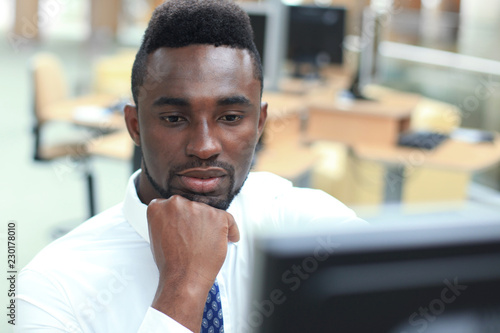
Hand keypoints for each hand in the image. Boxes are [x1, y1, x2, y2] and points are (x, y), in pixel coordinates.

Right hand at [147, 195, 238, 331]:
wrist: (184, 278)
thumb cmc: (171, 263)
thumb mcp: (158, 235)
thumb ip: (166, 220)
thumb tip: (177, 218)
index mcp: (160, 207)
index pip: (176, 204)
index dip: (183, 217)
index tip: (187, 225)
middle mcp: (178, 203)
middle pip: (193, 206)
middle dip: (197, 220)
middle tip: (196, 237)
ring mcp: (198, 209)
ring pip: (210, 213)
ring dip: (211, 226)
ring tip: (206, 243)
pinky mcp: (217, 216)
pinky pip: (229, 220)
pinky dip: (231, 230)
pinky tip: (226, 239)